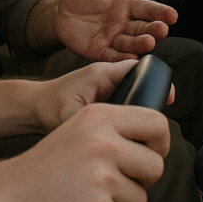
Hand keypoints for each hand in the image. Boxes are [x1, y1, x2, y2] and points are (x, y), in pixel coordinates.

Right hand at [3, 97, 169, 201]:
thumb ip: (114, 128)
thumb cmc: (47, 165)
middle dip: (141, 178)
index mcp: (98, 116)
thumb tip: (157, 139)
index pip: (157, 123)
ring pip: (141, 197)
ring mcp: (101, 176)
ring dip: (122, 201)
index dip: (159, 142)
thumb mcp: (78, 129)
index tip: (150, 151)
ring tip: (91, 192)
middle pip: (155, 165)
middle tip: (116, 179)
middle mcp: (102, 142)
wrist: (11, 193)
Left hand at [34, 59, 174, 132]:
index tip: (168, 97)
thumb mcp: (69, 114)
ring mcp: (107, 88)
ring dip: (144, 108)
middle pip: (141, 82)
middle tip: (161, 120)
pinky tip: (137, 133)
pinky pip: (128, 102)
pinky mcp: (106, 98)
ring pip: (136, 93)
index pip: (138, 68)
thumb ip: (89, 119)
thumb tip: (111, 132)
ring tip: (151, 129)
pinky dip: (134, 115)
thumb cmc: (48, 106)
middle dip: (153, 97)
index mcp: (101, 72)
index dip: (156, 80)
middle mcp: (107, 77)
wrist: (35, 107)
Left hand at [54, 0, 177, 60]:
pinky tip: (131, 59)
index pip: (147, 8)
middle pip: (143, 27)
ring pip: (131, 43)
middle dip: (154, 29)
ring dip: (141, 44)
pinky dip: (123, 58)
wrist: (57, 13)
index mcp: (125, 6)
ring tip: (149, 42)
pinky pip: (113, 56)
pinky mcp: (100, 52)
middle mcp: (123, 24)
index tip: (172, 15)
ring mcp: (113, 39)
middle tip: (162, 29)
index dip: (160, 12)